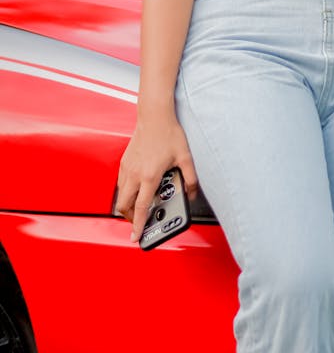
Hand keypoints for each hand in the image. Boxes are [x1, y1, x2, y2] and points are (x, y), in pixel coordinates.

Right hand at [116, 119, 197, 243]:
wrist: (154, 116)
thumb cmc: (169, 134)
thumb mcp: (186, 157)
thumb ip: (191, 179)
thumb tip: (192, 193)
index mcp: (150, 176)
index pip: (141, 207)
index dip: (138, 224)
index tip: (135, 236)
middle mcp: (135, 174)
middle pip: (124, 205)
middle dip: (130, 218)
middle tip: (139, 221)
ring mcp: (127, 168)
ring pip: (121, 195)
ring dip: (127, 205)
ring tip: (139, 207)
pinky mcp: (124, 162)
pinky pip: (120, 184)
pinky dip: (125, 192)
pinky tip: (136, 189)